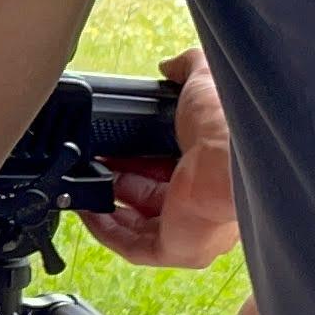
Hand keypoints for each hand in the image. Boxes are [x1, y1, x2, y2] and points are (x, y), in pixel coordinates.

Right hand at [75, 45, 238, 268]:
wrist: (232, 155)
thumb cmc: (228, 122)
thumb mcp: (204, 80)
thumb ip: (188, 69)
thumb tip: (172, 65)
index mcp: (212, 166)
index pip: (167, 168)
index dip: (135, 158)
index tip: (112, 145)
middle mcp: (203, 201)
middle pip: (148, 197)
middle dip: (116, 181)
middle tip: (92, 162)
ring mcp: (189, 229)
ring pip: (137, 225)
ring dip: (105, 207)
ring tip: (82, 184)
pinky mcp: (175, 248)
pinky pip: (132, 247)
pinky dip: (106, 231)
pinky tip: (88, 210)